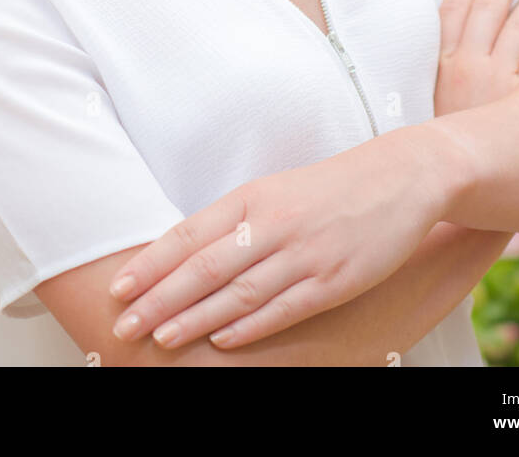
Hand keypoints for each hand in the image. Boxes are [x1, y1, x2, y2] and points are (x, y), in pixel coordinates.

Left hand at [107, 124, 448, 351]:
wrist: (401, 177)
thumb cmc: (329, 187)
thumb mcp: (275, 192)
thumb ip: (235, 222)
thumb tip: (185, 255)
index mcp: (253, 197)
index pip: (189, 234)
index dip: (151, 264)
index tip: (118, 288)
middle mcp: (273, 223)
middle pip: (204, 267)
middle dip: (158, 299)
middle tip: (123, 325)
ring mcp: (303, 253)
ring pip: (237, 292)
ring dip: (194, 319)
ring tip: (161, 339)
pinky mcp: (334, 279)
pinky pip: (283, 308)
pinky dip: (249, 327)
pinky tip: (222, 342)